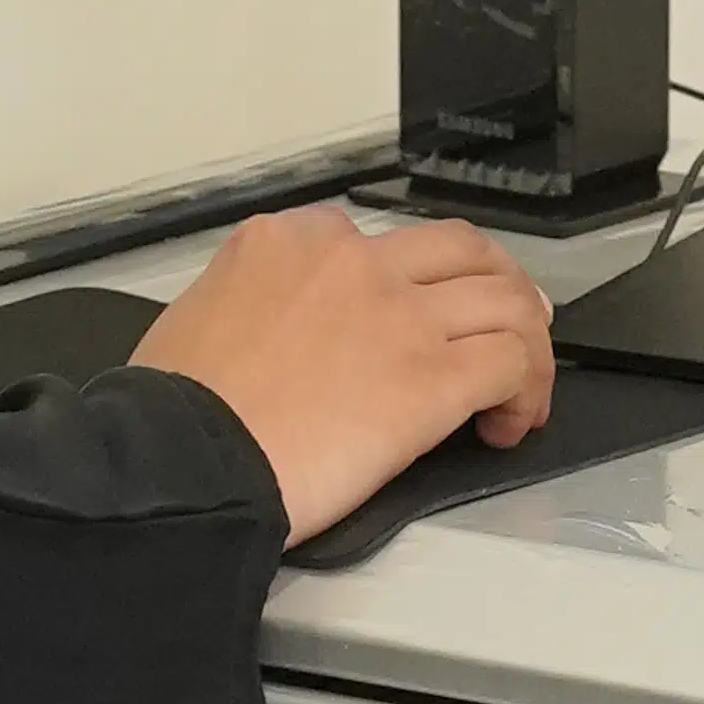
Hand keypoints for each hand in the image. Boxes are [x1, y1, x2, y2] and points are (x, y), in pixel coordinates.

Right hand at [132, 209, 560, 543]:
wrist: (183, 462)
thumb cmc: (176, 414)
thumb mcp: (196, 315)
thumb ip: (252, 301)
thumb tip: (277, 329)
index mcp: (289, 241)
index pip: (382, 241)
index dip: (415, 280)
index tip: (418, 315)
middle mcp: (353, 262)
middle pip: (462, 252)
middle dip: (497, 285)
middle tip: (511, 322)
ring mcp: (399, 315)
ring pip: (505, 300)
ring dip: (527, 340)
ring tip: (523, 384)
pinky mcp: (431, 378)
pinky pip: (512, 363)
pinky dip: (527, 389)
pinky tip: (509, 422)